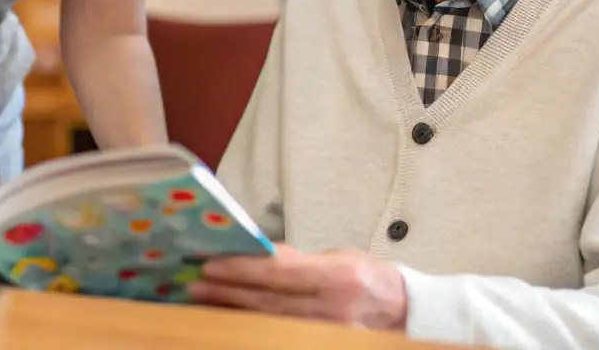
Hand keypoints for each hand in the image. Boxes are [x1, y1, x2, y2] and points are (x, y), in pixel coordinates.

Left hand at [190, 244, 407, 329]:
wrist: (404, 310)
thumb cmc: (366, 275)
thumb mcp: (337, 257)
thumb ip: (299, 262)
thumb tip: (256, 257)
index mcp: (337, 276)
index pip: (280, 272)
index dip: (242, 269)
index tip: (211, 264)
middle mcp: (334, 308)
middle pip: (269, 302)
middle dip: (228, 292)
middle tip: (194, 284)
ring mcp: (330, 334)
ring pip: (270, 325)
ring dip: (233, 312)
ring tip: (203, 302)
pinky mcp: (325, 347)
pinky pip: (281, 338)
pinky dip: (253, 330)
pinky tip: (231, 322)